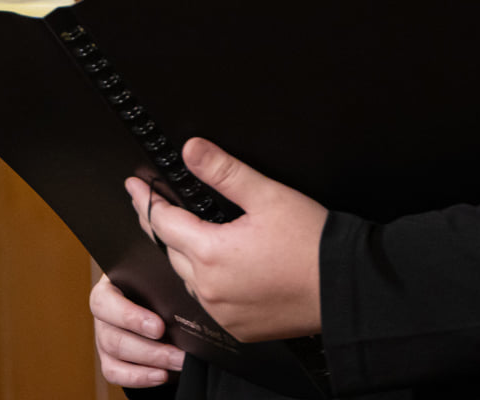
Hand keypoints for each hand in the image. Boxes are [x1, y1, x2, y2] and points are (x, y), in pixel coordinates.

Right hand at [89, 276, 184, 388]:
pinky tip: (162, 375)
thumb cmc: (155, 283)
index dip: (130, 318)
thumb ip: (161, 283)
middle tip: (180, 354)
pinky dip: (139, 378)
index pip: (105, 303)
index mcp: (108, 288)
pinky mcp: (109, 359)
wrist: (156, 298)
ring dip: (150, 363)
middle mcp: (102, 316)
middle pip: (114, 337)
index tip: (159, 328)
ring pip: (115, 356)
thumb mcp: (156, 277)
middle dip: (150, 350)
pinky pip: (115, 373)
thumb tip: (184, 292)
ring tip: (178, 363)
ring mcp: (103, 338)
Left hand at [127, 137, 326, 341]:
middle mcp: (210, 288)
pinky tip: (216, 269)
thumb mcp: (267, 195)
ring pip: (189, 278)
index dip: (147, 201)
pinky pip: (210, 302)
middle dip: (161, 227)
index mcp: (212, 253)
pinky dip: (206, 283)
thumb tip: (191, 150)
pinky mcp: (239, 328)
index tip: (135, 188)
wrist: (344, 287)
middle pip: (171, 251)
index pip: (163, 222)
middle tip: (153, 206)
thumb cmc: (311, 242)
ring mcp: (223, 313)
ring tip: (184, 235)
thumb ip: (224, 171)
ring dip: (183, 256)